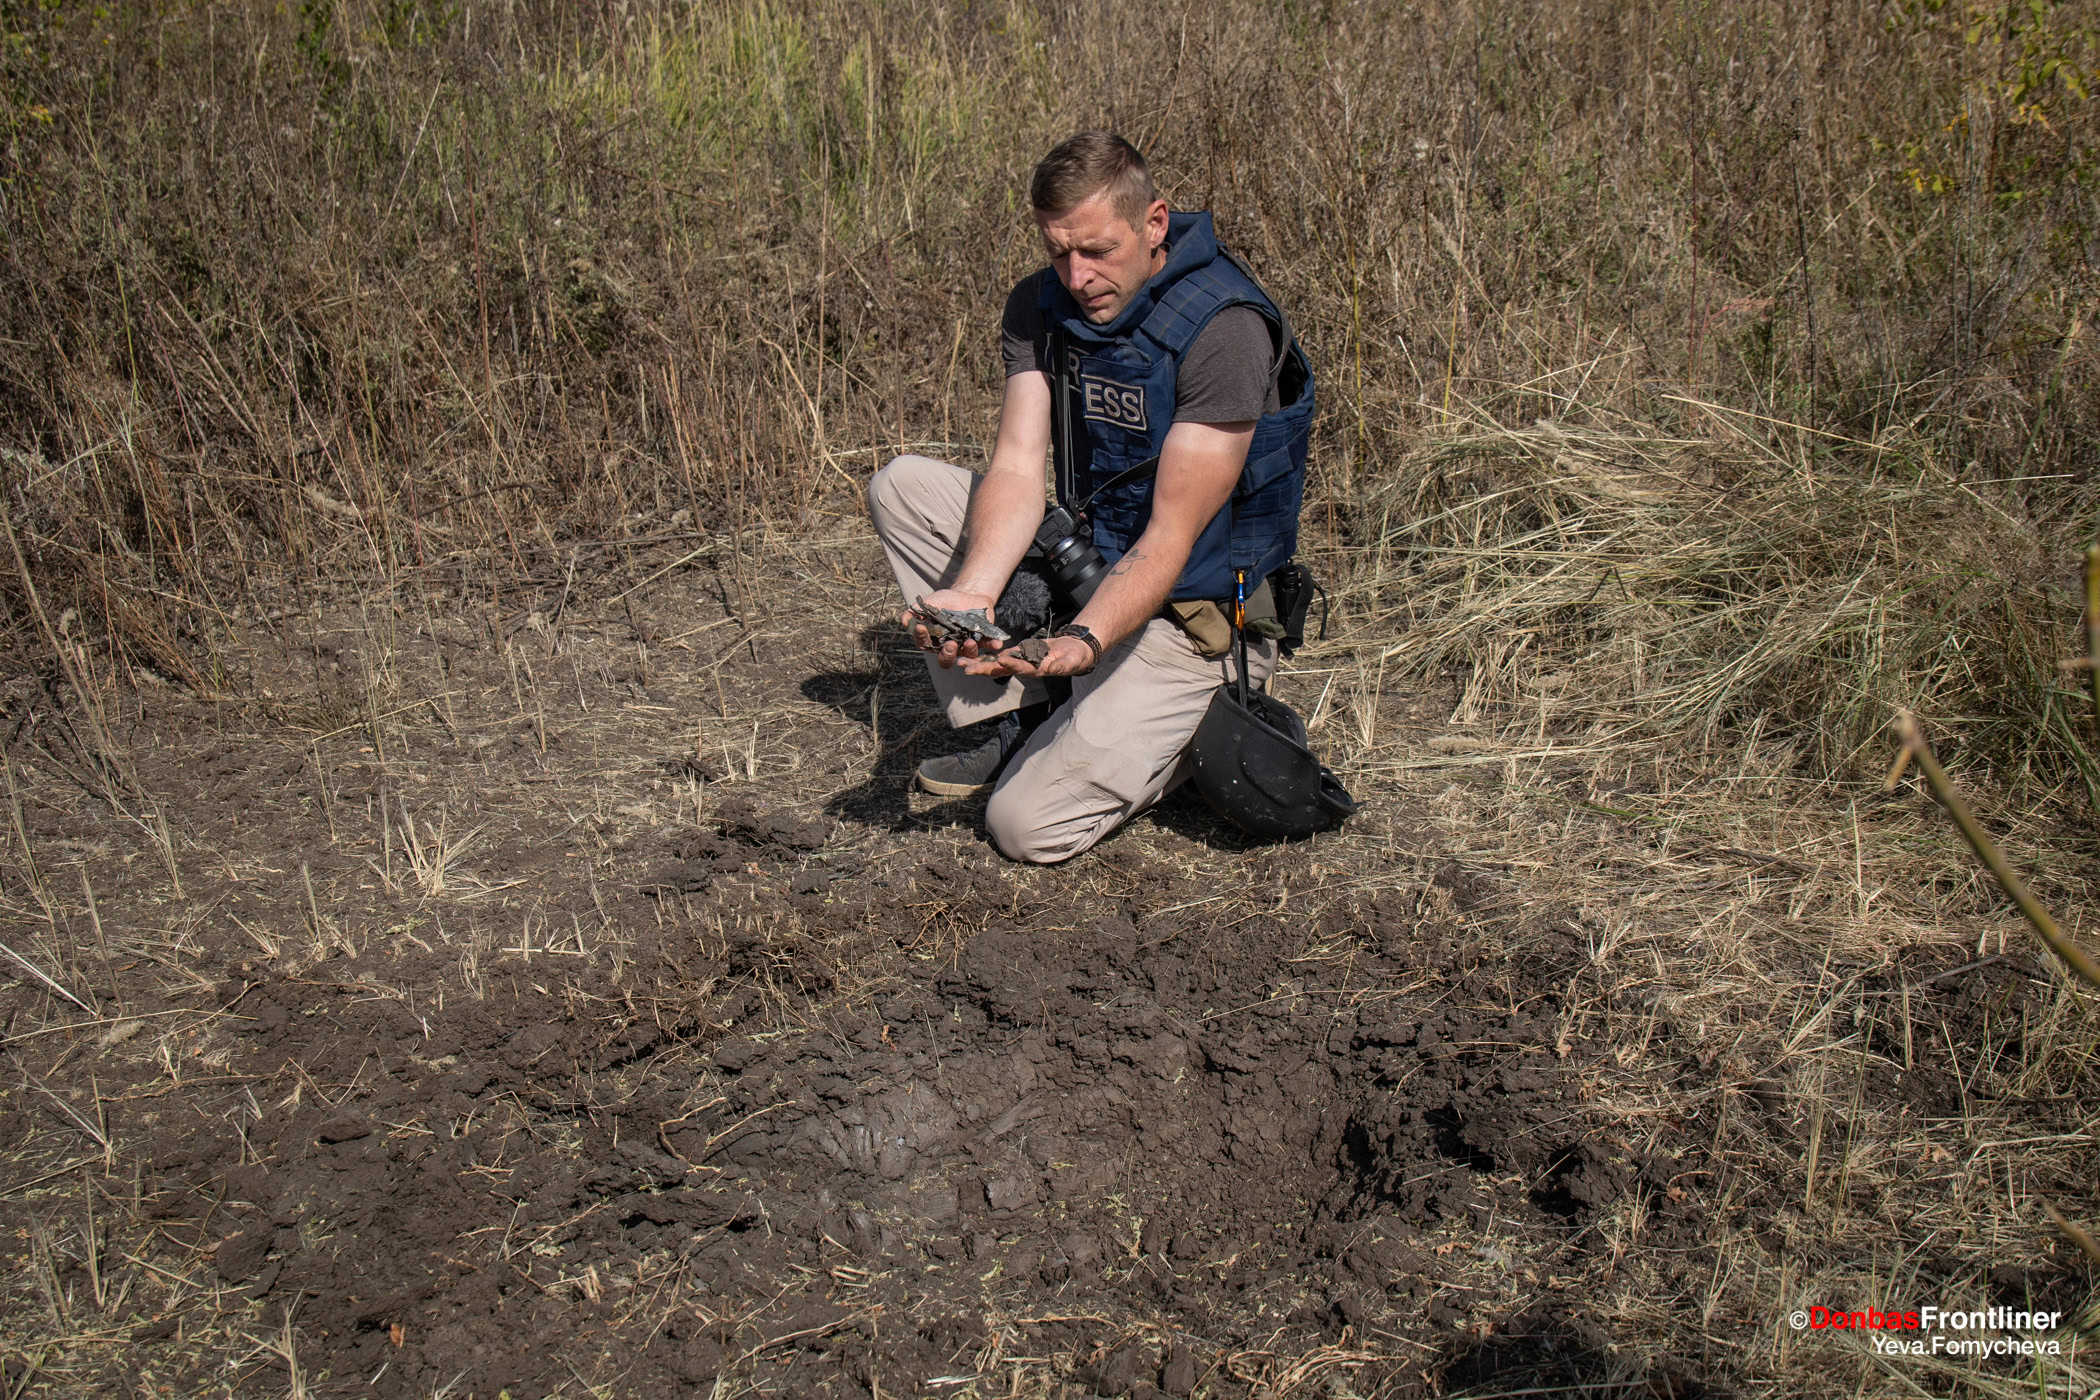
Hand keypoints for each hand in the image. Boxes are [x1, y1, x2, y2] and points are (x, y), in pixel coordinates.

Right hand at [901, 589, 999, 668]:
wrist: (968, 593)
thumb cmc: (945, 600)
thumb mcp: (930, 602)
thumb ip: (917, 611)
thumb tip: (903, 621)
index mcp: (935, 641)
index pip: (925, 644)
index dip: (921, 637)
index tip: (921, 627)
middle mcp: (949, 647)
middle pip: (946, 660)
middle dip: (947, 654)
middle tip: (950, 645)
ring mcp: (966, 646)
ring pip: (967, 656)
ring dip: (969, 651)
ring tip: (970, 642)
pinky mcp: (983, 641)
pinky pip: (988, 646)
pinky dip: (993, 646)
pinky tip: (998, 644)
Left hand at [961, 634, 1095, 678]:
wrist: (1074, 652)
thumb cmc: (1075, 658)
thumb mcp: (1072, 661)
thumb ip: (1061, 666)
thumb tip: (1050, 669)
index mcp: (1037, 669)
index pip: (1022, 667)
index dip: (1012, 664)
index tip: (1000, 660)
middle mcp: (1025, 667)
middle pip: (1002, 669)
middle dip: (984, 668)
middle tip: (965, 669)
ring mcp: (1021, 660)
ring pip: (997, 663)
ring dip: (979, 663)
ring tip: (961, 663)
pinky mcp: (1019, 653)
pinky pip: (1001, 655)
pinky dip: (987, 655)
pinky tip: (973, 654)